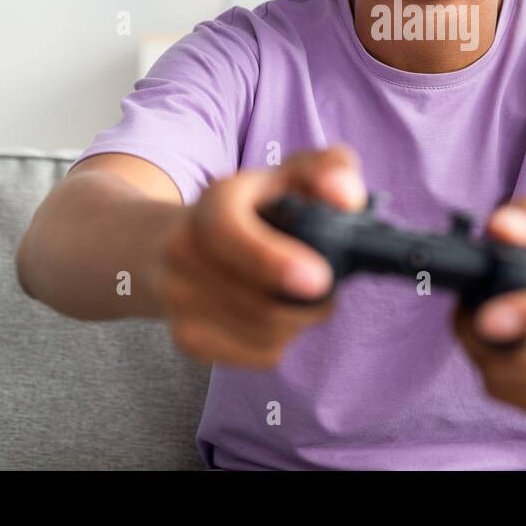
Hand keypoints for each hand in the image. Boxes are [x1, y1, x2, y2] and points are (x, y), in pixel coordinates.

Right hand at [156, 144, 366, 369]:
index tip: (320, 279)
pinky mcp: (187, 338)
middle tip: (329, 287)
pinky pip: (257, 355)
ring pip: (262, 333)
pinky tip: (279, 317)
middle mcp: (181, 251)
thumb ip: (329, 169)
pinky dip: (282, 341)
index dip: (270, 260)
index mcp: (211, 205)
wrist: (178, 241)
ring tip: (303, 298)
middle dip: (310, 303)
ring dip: (299, 322)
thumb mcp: (291, 175)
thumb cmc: (254, 208)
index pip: (226, 233)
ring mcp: (178, 299)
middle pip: (257, 301)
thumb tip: (347, 197)